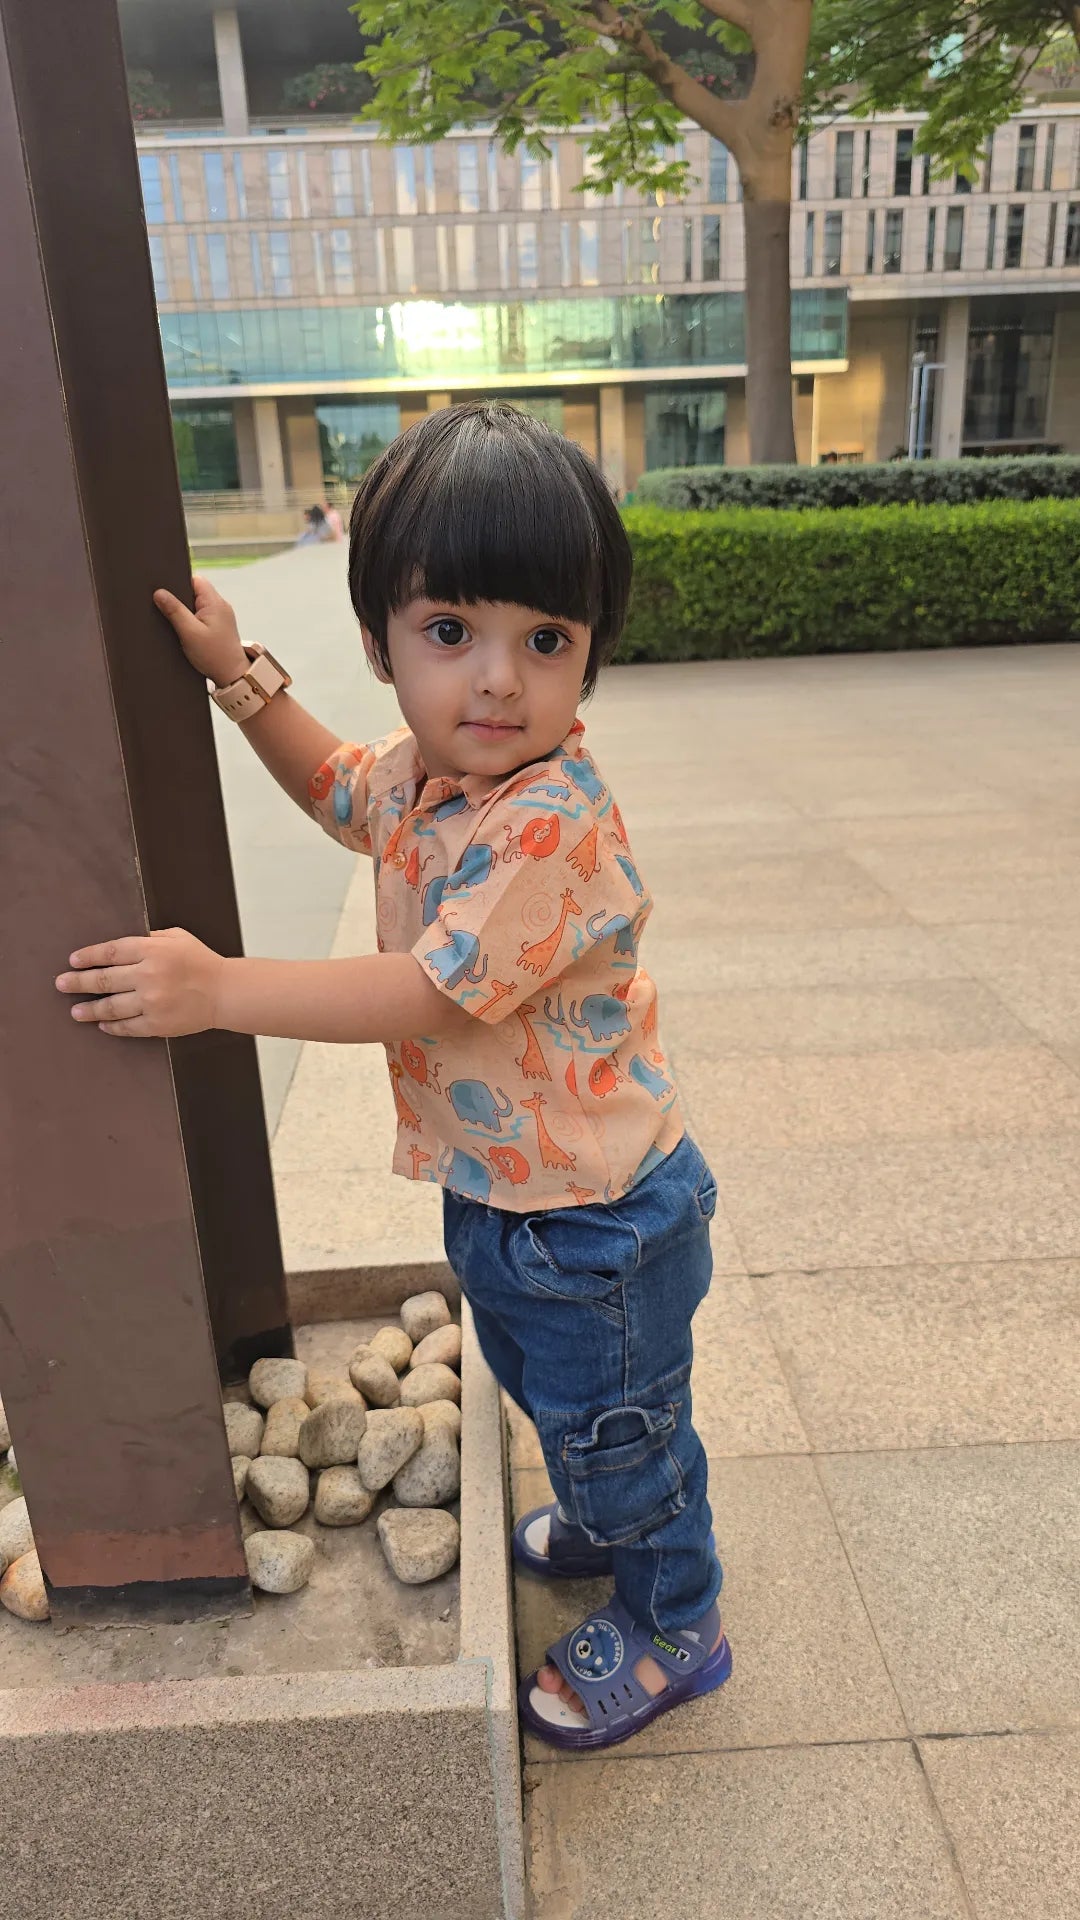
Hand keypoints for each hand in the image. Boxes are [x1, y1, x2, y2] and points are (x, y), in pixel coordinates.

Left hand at [56, 929, 223, 1037]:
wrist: (225, 993)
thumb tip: (118, 945)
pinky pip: (127, 1027)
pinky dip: (111, 1026)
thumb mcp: (176, 937)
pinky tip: (102, 1023)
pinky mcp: (157, 1024)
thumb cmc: (201, 961)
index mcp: (153, 950)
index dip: (88, 956)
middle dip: (78, 982)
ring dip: (88, 1008)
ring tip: (75, 1010)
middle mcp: (149, 975)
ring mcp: (151, 1002)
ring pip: (110, 1006)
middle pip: (103, 979)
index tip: (73, 960)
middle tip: (62, 984)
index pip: (110, 952)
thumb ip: (148, 938)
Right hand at [154, 574, 246, 687]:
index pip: (195, 580)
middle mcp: (220, 606)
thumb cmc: (214, 656)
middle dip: (180, 599)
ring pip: (197, 604)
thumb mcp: (189, 632)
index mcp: (215, 602)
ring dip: (186, 611)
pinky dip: (192, 621)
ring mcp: (221, 616)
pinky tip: (185, 630)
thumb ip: (174, 611)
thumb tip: (159, 593)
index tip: (165, 592)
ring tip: (177, 622)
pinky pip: (202, 616)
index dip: (179, 583)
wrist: (232, 677)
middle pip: (195, 591)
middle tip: (168, 610)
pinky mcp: (219, 626)